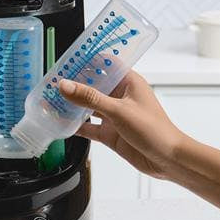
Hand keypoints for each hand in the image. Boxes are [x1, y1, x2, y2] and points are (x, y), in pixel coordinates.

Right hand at [59, 71, 184, 179]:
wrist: (167, 160)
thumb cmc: (155, 130)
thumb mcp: (119, 110)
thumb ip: (90, 98)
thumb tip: (66, 85)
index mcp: (128, 82)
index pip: (106, 63)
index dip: (88, 59)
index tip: (69, 59)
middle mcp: (120, 96)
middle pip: (93, 84)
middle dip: (75, 83)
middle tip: (54, 80)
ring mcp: (114, 115)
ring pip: (88, 106)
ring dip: (73, 104)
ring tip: (52, 99)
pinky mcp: (111, 133)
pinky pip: (89, 127)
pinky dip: (76, 125)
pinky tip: (62, 123)